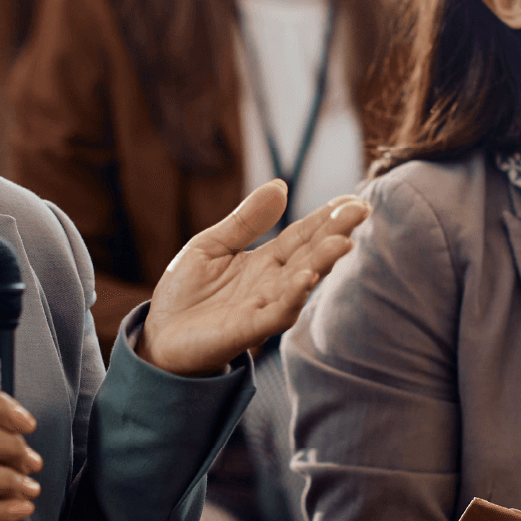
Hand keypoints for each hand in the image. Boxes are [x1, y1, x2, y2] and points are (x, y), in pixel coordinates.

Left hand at [137, 181, 369, 376]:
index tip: (353, 199)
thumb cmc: (186, 292)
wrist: (159, 335)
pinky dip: (292, 297)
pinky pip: (276, 314)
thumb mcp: (212, 244)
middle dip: (336, 233)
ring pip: (301, 284)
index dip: (327, 217)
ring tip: (343, 242)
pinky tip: (306, 279)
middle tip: (361, 210)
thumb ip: (246, 220)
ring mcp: (263, 307)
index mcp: (266, 261)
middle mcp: (272, 283)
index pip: (303, 235)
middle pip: (310, 255)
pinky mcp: (247, 330)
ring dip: (322, 264)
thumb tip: (281, 184)